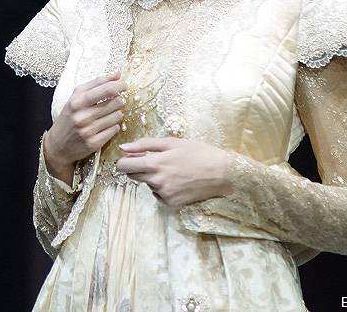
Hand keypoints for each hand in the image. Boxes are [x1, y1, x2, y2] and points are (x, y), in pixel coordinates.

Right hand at [43, 72, 125, 183]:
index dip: (118, 85)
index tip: (124, 85)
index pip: (105, 89)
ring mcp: (88, 130)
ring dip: (117, 113)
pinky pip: (114, 130)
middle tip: (116, 101)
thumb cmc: (69, 117)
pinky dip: (114, 126)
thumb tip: (117, 73)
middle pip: (115, 102)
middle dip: (119, 100)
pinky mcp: (93, 143)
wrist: (58, 145)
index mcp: (77, 102)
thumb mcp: (76, 98)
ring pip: (117, 116)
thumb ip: (96, 84)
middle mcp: (82, 116)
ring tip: (110, 114)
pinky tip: (107, 126)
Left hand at [116, 137, 234, 207]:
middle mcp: (156, 181)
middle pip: (132, 176)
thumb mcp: (172, 142)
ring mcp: (164, 194)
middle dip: (138, 168)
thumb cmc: (199, 152)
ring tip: (174, 169)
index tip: (131, 158)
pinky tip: (178, 181)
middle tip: (156, 161)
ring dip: (153, 178)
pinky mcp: (172, 204)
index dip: (123, 161)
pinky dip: (163, 188)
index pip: (123, 166)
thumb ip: (144, 144)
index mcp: (154, 164)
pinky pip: (159, 194)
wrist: (223, 173)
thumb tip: (123, 148)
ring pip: (147, 185)